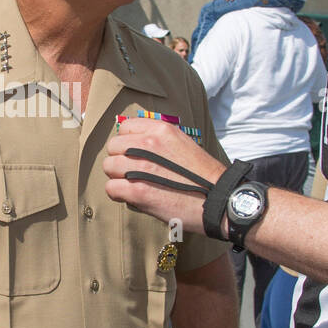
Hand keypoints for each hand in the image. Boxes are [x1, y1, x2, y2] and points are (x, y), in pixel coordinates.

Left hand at [103, 116, 227, 231]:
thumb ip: (158, 141)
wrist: (219, 200)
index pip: (125, 127)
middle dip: (120, 160)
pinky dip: (118, 195)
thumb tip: (134, 146)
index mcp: (161, 129)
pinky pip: (111, 189)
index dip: (127, 143)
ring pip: (109, 167)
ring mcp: (141, 166)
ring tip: (134, 186)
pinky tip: (134, 198)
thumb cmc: (202, 176)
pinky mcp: (137, 191)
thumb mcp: (182, 144)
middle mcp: (148, 143)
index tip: (135, 155)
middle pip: (113, 147)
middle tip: (134, 173)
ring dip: (118, 178)